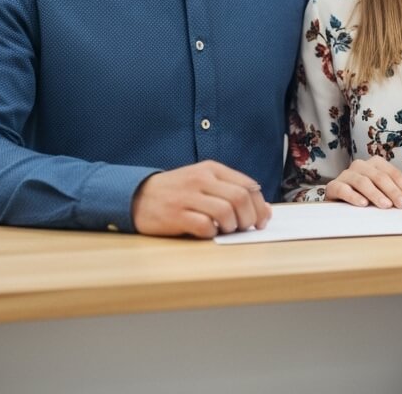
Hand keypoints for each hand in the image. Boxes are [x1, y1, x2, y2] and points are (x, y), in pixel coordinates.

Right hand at [131, 160, 271, 237]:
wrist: (137, 196)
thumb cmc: (177, 192)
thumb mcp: (204, 182)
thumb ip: (232, 191)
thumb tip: (264, 210)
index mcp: (211, 169)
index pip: (248, 185)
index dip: (260, 206)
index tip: (262, 220)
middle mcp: (201, 179)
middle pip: (240, 198)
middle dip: (249, 218)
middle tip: (245, 228)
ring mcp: (187, 197)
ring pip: (225, 211)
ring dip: (232, 226)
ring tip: (226, 230)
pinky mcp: (175, 215)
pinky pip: (204, 226)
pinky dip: (212, 233)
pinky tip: (207, 232)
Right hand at [326, 157, 401, 208]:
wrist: (338, 202)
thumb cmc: (365, 195)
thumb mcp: (384, 191)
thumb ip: (399, 187)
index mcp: (375, 163)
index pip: (393, 173)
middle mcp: (360, 165)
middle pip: (380, 177)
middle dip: (393, 191)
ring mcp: (346, 175)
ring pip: (363, 181)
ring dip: (376, 194)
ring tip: (386, 206)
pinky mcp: (333, 186)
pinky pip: (343, 189)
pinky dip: (354, 196)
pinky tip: (363, 204)